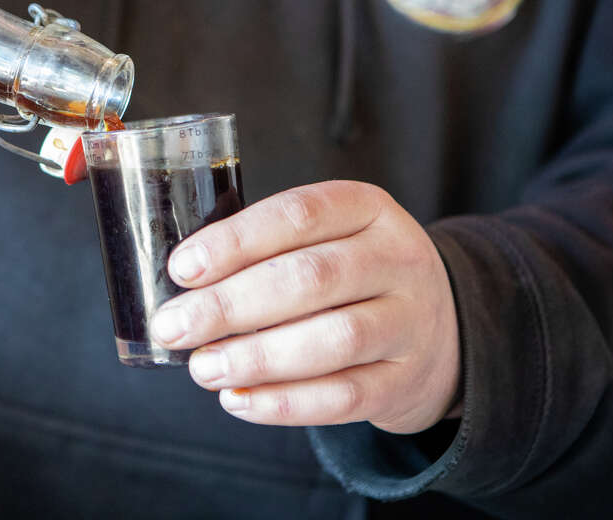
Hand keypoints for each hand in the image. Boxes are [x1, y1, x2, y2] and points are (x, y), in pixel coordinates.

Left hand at [151, 181, 460, 433]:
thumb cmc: (352, 277)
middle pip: (311, 278)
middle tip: (174, 327)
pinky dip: (285, 403)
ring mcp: (410, 320)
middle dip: (231, 305)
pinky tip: (238, 400)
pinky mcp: (406, 380)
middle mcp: (397, 257)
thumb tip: (183, 287)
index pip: (298, 214)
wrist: (438, 329)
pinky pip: (345, 397)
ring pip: (333, 340)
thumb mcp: (327, 238)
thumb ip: (267, 251)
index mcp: (366, 208)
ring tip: (203, 369)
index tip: (181, 270)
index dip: (235, 241)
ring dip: (257, 358)